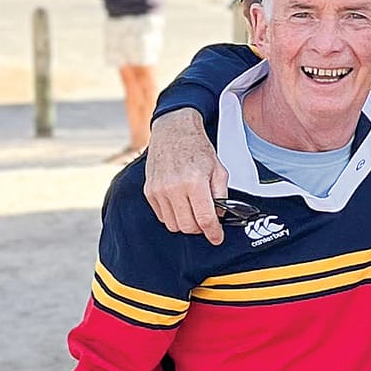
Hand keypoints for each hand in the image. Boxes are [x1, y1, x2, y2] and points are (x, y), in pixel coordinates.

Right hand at [144, 108, 228, 243]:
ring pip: (174, 225)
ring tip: (194, 210)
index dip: (213, 233)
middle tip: (207, 220)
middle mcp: (173, 188)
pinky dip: (174, 216)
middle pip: (188, 226)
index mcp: (194, 182)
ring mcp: (158, 191)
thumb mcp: (219, 170)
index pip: (204, 219)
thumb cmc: (197, 149)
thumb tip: (219, 217)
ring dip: (186, 223)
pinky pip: (162, 217)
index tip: (217, 238)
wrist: (173, 133)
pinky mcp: (149, 191)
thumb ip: (222, 196)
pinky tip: (181, 204)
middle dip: (201, 228)